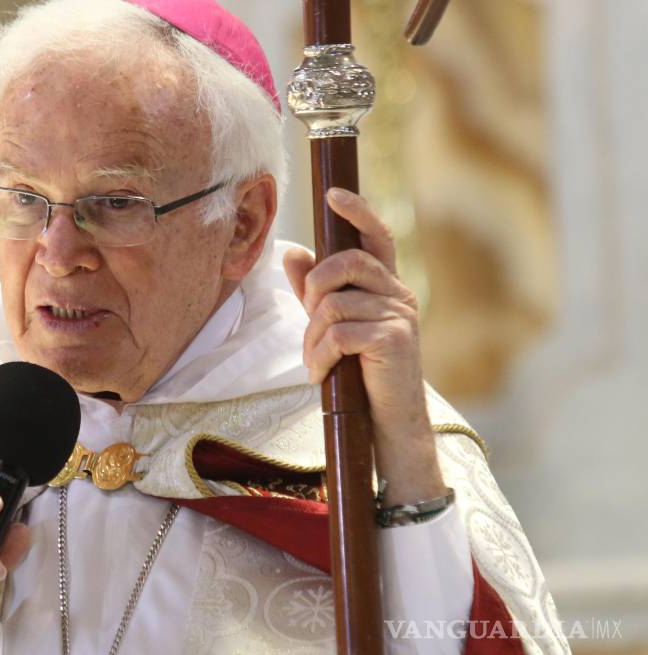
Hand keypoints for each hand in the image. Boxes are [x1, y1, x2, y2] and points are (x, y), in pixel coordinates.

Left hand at [282, 188, 445, 505]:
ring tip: (315, 362)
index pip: (377, 236)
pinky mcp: (394, 341)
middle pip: (346, 263)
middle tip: (310, 323)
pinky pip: (339, 333)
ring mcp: (400, 316)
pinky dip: (320, 356)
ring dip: (312, 337)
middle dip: (315, 289)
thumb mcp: (333, 327)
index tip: (333, 194)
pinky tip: (321, 374)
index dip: (358, 212)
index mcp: (386, 285)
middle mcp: (399, 294)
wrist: (385, 423)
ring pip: (334, 304)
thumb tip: (292, 253)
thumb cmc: (360, 374)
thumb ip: (315, 291)